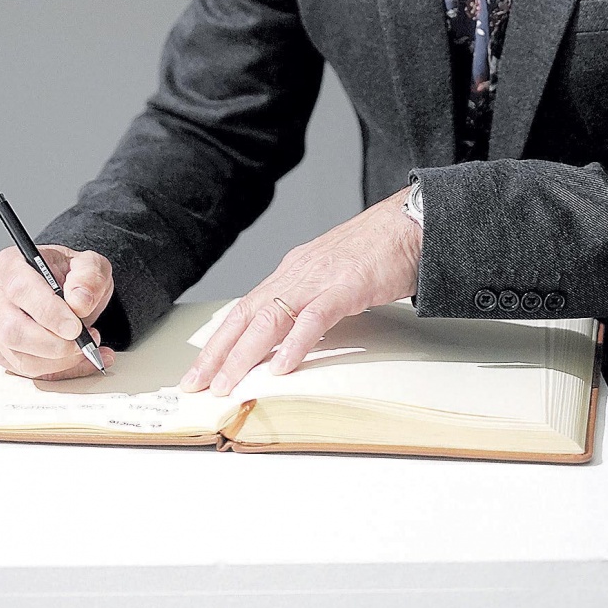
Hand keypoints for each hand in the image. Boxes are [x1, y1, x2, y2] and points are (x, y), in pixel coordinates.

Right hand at [0, 244, 115, 379]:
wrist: (69, 290)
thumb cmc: (72, 275)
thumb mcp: (91, 264)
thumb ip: (90, 276)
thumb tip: (79, 301)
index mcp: (12, 264)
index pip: (20, 289)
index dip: (48, 312)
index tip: (74, 327)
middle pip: (11, 329)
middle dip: (53, 344)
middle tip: (83, 342)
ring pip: (16, 355)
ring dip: (57, 360)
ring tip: (86, 348)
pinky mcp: (0, 350)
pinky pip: (25, 370)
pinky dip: (58, 370)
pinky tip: (81, 360)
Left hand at [181, 187, 421, 395]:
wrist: (412, 222)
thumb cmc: (380, 249)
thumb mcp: (333, 274)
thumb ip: (312, 300)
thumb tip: (293, 335)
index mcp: (293, 270)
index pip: (245, 308)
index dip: (220, 340)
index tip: (201, 368)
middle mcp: (298, 273)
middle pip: (247, 314)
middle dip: (217, 353)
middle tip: (195, 384)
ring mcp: (321, 278)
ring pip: (271, 318)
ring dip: (244, 353)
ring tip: (226, 384)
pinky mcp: (347, 286)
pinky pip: (315, 318)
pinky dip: (295, 343)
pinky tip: (281, 366)